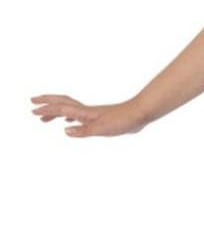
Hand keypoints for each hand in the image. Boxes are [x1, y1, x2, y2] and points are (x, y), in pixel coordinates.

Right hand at [29, 95, 146, 137]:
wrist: (139, 114)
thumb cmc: (122, 121)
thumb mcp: (102, 129)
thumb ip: (83, 130)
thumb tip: (64, 131)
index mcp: (85, 113)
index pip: (61, 109)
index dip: (46, 110)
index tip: (32, 110)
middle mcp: (86, 111)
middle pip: (62, 103)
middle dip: (47, 103)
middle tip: (32, 103)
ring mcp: (92, 113)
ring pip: (68, 110)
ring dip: (55, 112)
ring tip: (44, 120)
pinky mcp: (99, 117)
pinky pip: (78, 115)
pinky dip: (68, 117)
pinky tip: (68, 123)